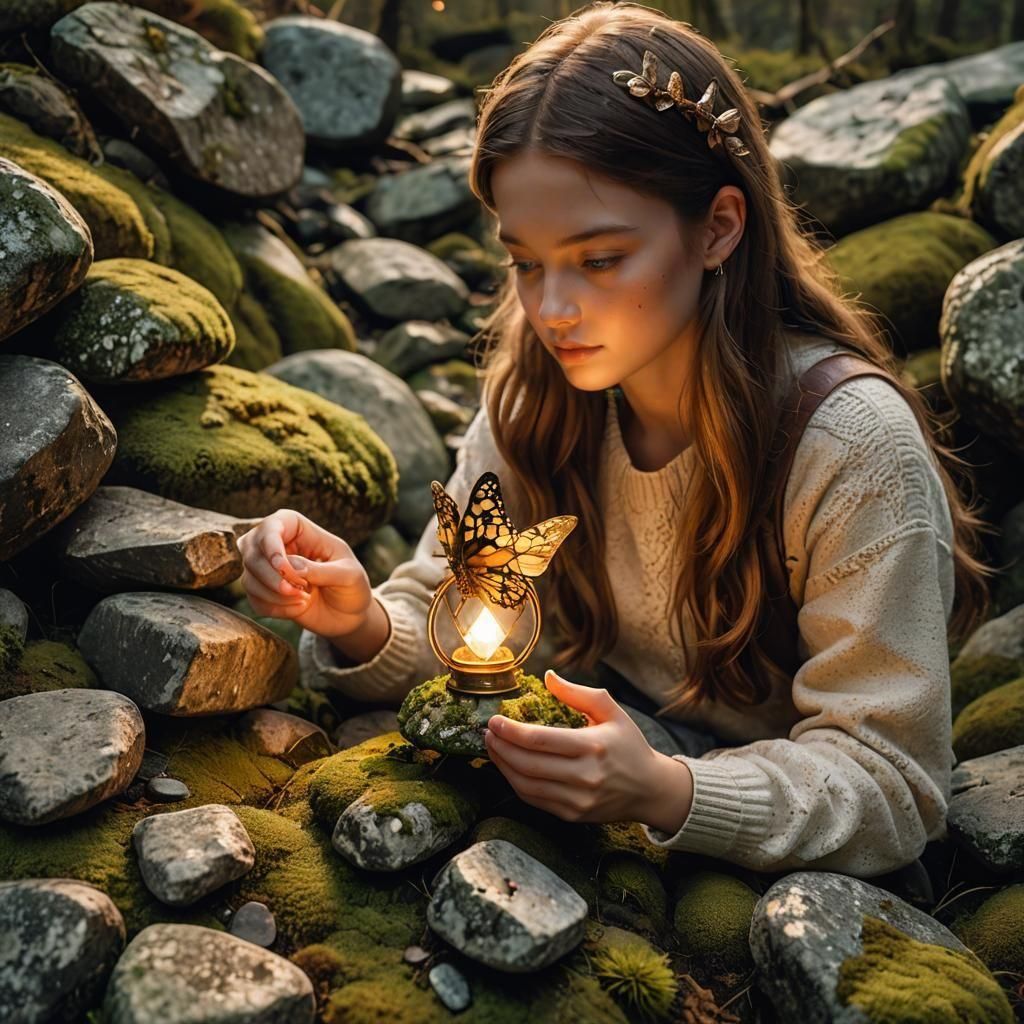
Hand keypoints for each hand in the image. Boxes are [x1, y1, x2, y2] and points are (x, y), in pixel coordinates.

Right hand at [236, 509, 373, 640]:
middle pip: (252, 550)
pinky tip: (298, 609)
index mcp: (302, 530)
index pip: (274, 524)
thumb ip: (321, 570)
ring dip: (273, 594)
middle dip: (271, 576)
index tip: (282, 567)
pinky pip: (254, 599)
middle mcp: (280, 545)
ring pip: (249, 576)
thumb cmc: (352, 586)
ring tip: (304, 600)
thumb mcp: (349, 576)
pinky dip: (274, 608)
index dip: (271, 543)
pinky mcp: (266, 592)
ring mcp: (269, 569)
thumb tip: (290, 566)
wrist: (351, 615)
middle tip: (300, 590)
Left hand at [483, 670, 690, 827]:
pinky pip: (534, 800)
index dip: (511, 731)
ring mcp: (577, 800)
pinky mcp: (572, 814)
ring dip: (503, 766)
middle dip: (501, 747)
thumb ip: (577, 693)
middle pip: (528, 764)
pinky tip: (509, 767)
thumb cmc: (629, 745)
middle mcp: (584, 776)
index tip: (494, 720)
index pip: (540, 740)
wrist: (650, 789)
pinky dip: (516, 783)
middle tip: (488, 733)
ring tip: (493, 748)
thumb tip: (547, 676)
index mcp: (592, 746)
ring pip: (526, 785)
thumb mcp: (611, 711)